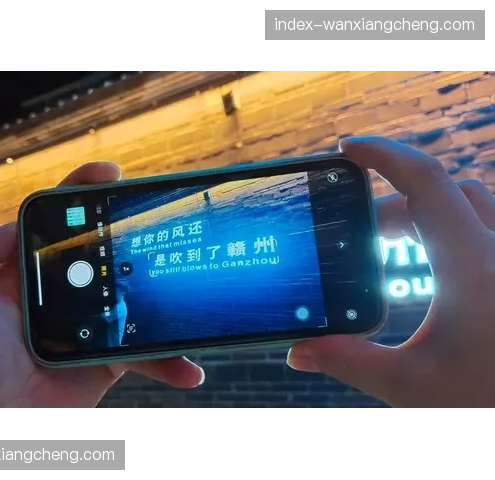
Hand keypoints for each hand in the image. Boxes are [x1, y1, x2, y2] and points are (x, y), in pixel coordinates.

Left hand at [0, 162, 203, 407]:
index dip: (82, 193)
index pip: (59, 223)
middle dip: (130, 227)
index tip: (109, 173)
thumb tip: (14, 223)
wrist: (1, 423)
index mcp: (31, 274)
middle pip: (104, 249)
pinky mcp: (111, 355)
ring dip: (162, 288)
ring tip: (182, 273)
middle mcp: (65, 293)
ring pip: (135, 295)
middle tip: (152, 210)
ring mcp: (93, 323)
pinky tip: (189, 365)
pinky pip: (147, 351)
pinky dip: (169, 360)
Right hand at [288, 136, 494, 406]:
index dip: (383, 154)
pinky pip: (485, 224)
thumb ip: (349, 361)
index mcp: (474, 269)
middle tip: (361, 230)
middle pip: (445, 191)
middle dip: (395, 201)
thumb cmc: (485, 401)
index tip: (347, 148)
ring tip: (392, 240)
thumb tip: (297, 351)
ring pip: (472, 202)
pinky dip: (451, 224)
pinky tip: (430, 260)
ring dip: (427, 209)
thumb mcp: (410, 385)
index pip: (426, 182)